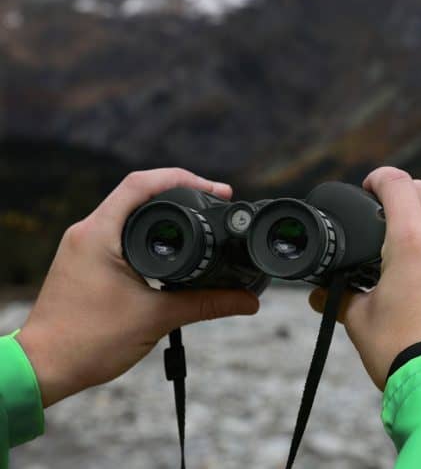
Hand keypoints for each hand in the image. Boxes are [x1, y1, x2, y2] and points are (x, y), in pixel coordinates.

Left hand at [16, 169, 259, 406]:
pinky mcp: (87, 260)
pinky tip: (171, 244)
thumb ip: (207, 304)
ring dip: (164, 210)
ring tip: (199, 217)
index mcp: (99, 234)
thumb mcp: (156, 318)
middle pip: (139, 191)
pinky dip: (150, 230)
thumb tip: (247, 300)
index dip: (185, 179)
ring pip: (131, 211)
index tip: (217, 191)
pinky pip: (122, 231)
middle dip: (181, 191)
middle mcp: (88, 231)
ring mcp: (85, 245)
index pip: (142, 183)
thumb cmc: (86, 342)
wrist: (45, 368)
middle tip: (215, 201)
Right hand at [309, 167, 420, 389]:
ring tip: (416, 232)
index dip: (379, 178)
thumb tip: (319, 296)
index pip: (397, 184)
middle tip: (387, 207)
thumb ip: (339, 299)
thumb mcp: (361, 321)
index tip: (368, 186)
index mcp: (413, 239)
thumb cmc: (403, 352)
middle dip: (406, 191)